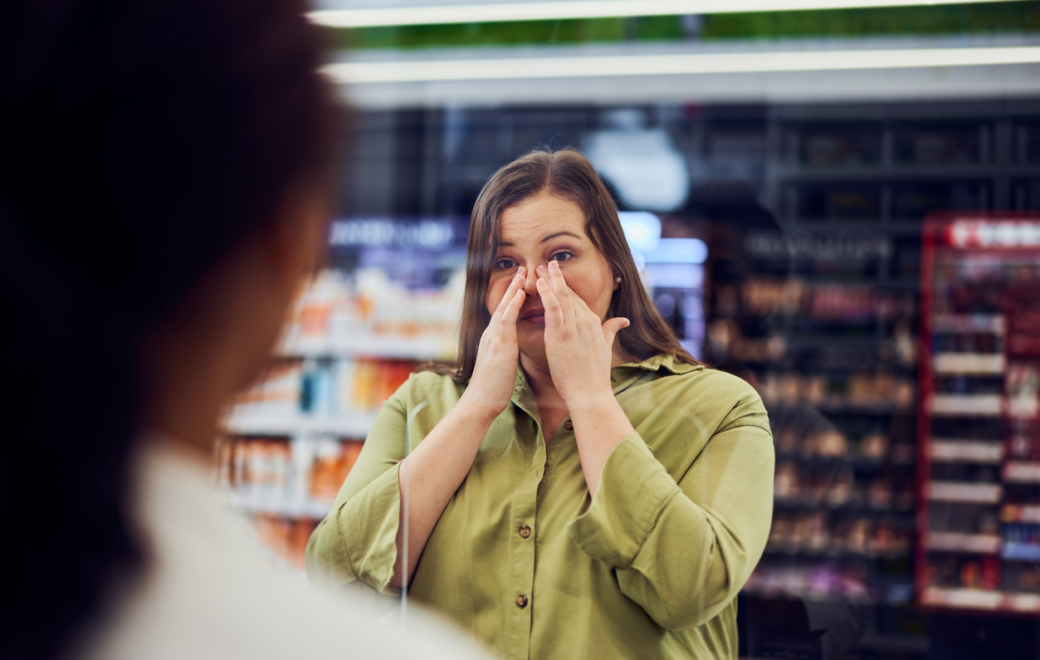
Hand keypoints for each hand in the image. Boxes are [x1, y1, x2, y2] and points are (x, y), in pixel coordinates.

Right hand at [458, 267, 526, 419]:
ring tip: (522, 272)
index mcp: (495, 339)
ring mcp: (493, 338)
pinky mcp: (498, 345)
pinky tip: (521, 293)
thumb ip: (505, 353)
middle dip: (513, 286)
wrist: (481, 402)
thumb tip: (511, 349)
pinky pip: (506, 320)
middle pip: (503, 305)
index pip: (505, 313)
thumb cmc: (494, 388)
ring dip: (513, 289)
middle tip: (522, 269)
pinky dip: (513, 305)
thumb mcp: (501, 365)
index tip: (522, 283)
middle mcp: (492, 335)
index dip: (513, 297)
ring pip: (504, 308)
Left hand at [536, 260, 628, 410]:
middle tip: (546, 263)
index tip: (558, 276)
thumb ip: (611, 330)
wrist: (590, 392)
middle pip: (569, 294)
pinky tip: (539, 283)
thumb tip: (624, 321)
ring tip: (540, 267)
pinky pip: (553, 308)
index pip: (578, 300)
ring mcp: (573, 327)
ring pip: (560, 297)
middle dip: (557, 278)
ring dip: (550, 280)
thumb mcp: (606, 348)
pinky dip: (547, 293)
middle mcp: (585, 321)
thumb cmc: (594, 375)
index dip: (567, 287)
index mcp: (594, 324)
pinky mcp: (561, 334)